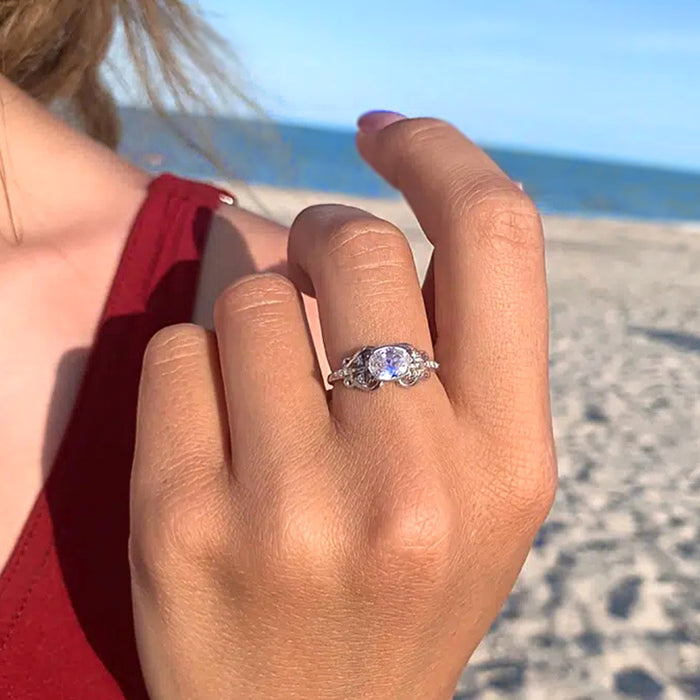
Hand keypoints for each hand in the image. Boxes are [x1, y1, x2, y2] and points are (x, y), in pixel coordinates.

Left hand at [129, 113, 556, 698]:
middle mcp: (412, 481)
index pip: (495, 237)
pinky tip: (211, 429)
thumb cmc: (400, 593)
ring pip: (248, 296)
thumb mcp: (477, 488)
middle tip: (308, 266)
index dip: (441, 156)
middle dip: (319, 236)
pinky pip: (174, 354)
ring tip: (265, 384)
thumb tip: (391, 215)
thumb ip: (455, 355)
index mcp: (506, 460)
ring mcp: (292, 509)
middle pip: (352, 246)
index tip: (392, 136)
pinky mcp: (183, 526)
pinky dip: (188, 366)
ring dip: (250, 312)